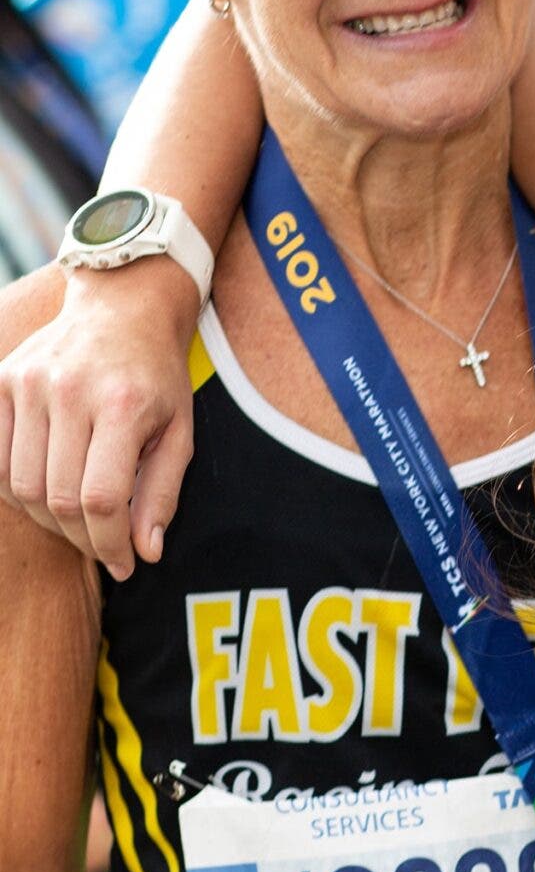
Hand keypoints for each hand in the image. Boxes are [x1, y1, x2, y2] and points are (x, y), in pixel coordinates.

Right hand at [0, 265, 197, 579]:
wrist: (123, 307)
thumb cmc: (157, 377)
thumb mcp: (180, 433)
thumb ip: (162, 494)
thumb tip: (145, 553)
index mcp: (121, 405)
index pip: (101, 499)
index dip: (109, 544)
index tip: (123, 564)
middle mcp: (69, 391)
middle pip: (59, 498)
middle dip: (83, 539)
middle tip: (103, 548)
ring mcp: (29, 383)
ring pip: (21, 485)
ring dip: (49, 520)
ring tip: (77, 524)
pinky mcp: (2, 380)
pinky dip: (15, 490)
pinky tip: (44, 494)